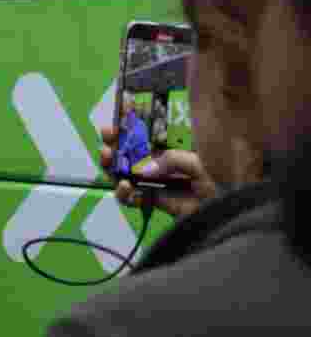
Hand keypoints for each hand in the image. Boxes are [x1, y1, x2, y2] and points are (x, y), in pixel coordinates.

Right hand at [99, 126, 217, 218]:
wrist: (231, 213)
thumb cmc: (223, 181)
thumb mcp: (200, 161)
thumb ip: (173, 160)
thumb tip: (145, 168)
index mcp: (177, 146)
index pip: (149, 133)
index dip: (130, 127)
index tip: (116, 123)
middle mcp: (165, 161)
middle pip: (133, 152)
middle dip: (116, 146)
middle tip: (106, 142)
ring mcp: (159, 182)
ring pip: (127, 174)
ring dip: (113, 168)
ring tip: (107, 162)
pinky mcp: (156, 201)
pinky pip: (133, 198)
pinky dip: (125, 194)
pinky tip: (125, 188)